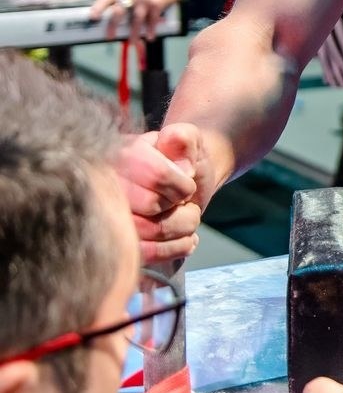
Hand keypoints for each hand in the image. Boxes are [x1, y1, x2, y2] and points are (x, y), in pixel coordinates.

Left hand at [89, 0, 183, 40]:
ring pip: (137, 19)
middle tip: (109, 37)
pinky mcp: (157, 4)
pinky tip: (150, 37)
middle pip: (120, 11)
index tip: (93, 17)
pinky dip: (151, 30)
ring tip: (132, 42)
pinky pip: (152, 20)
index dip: (99, 7)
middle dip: (113, 25)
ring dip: (134, 33)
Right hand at [116, 126, 209, 262]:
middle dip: (182, 209)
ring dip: (181, 229)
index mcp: (121, 154)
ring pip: (147, 232)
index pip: (156, 175)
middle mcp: (103, 184)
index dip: (182, 187)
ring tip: (187, 219)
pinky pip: (142, 255)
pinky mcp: (112, 244)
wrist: (179, 184)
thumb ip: (184, 138)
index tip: (188, 186)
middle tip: (187, 205)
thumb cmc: (181, 162)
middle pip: (150, 205)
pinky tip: (186, 240)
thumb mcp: (188, 141)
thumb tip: (175, 151)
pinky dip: (173, 249)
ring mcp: (104, 216)